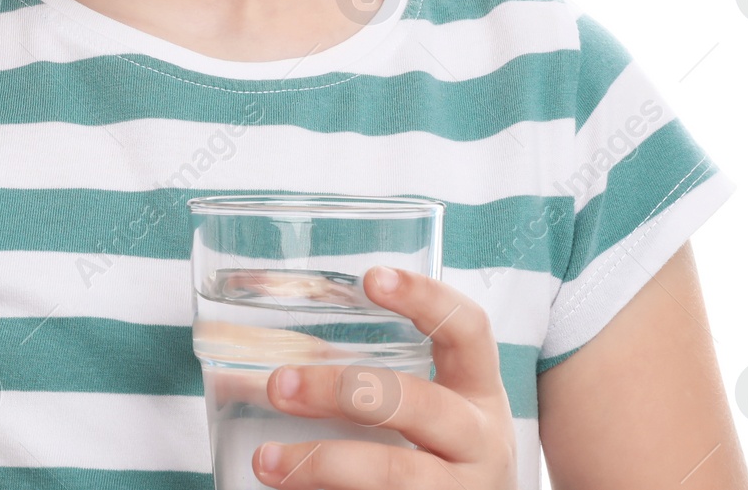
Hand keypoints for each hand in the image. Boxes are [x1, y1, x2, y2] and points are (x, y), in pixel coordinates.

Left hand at [252, 266, 517, 489]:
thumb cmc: (445, 459)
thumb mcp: (436, 413)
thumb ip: (376, 384)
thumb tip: (265, 367)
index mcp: (479, 393)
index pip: (468, 330)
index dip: (425, 299)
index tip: (371, 277)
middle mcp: (482, 441)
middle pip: (418, 403)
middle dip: (342, 390)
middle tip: (281, 383)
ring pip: (395, 473)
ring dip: (321, 462)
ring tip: (266, 460)